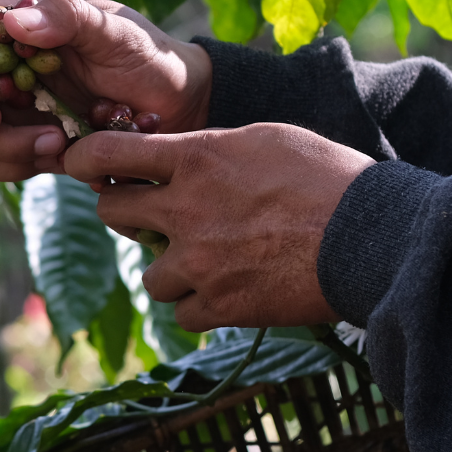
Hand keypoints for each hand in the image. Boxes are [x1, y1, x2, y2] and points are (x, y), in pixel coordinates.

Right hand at [0, 0, 212, 181]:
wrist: (176, 107)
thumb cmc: (145, 54)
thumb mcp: (114, 28)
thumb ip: (66, 17)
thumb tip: (13, 24)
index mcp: (8, 25)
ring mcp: (2, 107)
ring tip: (56, 142)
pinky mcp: (17, 144)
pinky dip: (12, 166)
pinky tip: (58, 156)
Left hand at [63, 122, 373, 329]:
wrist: (370, 237)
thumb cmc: (328, 176)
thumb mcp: (265, 138)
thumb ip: (212, 147)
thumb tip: (183, 153)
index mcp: (195, 158)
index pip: (107, 154)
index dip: (83, 158)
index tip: (81, 164)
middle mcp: (185, 210)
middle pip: (112, 213)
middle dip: (125, 213)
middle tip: (151, 216)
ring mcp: (199, 263)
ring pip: (147, 275)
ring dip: (169, 269)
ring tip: (208, 261)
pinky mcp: (221, 307)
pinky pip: (180, 313)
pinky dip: (196, 305)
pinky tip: (226, 290)